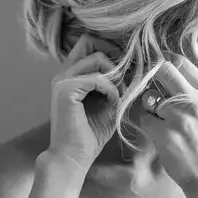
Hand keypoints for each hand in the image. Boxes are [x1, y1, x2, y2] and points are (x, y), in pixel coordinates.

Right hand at [48, 34, 122, 169]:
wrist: (74, 156)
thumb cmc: (91, 134)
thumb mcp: (110, 103)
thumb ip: (117, 84)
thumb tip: (136, 66)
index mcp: (72, 74)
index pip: (88, 42)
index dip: (110, 48)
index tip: (126, 67)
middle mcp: (64, 72)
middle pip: (90, 41)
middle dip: (114, 56)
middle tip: (125, 78)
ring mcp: (62, 79)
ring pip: (97, 57)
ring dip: (116, 75)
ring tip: (120, 95)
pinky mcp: (64, 89)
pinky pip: (97, 77)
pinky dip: (111, 89)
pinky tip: (114, 103)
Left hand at [137, 53, 197, 187]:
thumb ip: (193, 89)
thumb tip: (166, 67)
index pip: (181, 62)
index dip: (163, 58)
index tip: (154, 61)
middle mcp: (196, 100)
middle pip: (163, 70)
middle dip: (150, 73)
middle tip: (144, 79)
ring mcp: (180, 116)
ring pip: (149, 97)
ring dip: (150, 108)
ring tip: (164, 123)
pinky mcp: (165, 132)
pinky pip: (144, 119)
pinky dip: (148, 126)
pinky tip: (161, 136)